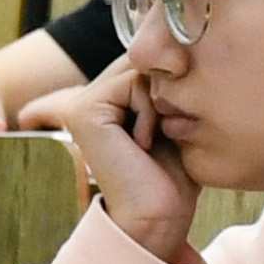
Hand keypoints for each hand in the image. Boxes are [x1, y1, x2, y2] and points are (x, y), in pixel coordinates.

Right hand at [36, 45, 198, 263]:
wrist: (158, 216)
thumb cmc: (175, 177)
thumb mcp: (177, 121)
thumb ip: (169, 86)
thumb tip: (180, 47)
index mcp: (108, 101)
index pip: (146, 63)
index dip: (172, 82)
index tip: (171, 125)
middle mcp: (91, 98)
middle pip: (146, 62)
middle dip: (168, 93)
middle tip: (165, 134)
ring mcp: (83, 103)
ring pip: (143, 70)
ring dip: (161, 105)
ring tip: (154, 140)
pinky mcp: (84, 111)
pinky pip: (134, 84)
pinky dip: (150, 112)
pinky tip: (142, 143)